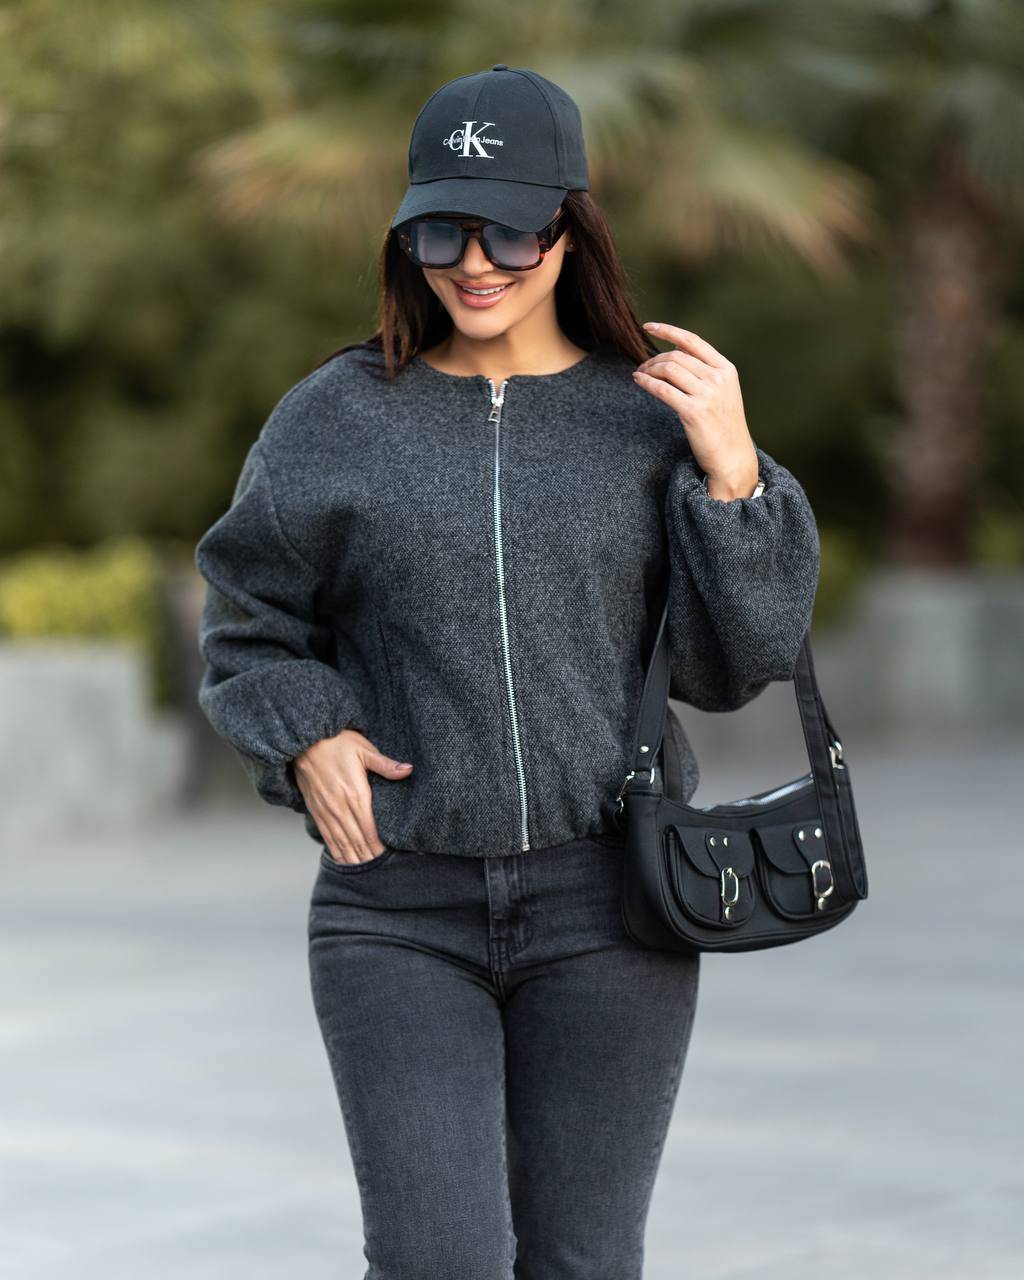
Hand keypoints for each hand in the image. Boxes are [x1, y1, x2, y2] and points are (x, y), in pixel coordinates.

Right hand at [293, 729, 412, 864]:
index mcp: (355, 794)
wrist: (303, 741)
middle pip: (357, 840)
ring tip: (365, 872)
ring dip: (354, 858)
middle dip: (370, 856)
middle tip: (381, 871)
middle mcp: (340, 807)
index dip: (379, 846)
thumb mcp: (364, 749)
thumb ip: (385, 764)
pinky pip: (327, 836)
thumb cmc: (337, 742)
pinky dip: (336, 851)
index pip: (370, 829)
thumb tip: (408, 769)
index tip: (389, 857)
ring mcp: (326, 811)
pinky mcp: (316, 810)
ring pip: (342, 842)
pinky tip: (343, 860)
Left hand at [633, 322, 758, 500]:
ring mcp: (707, 395)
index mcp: (726, 369)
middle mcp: (718, 378)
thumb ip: (705, 371)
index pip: (692, 340)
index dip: (667, 330)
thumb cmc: (723, 426)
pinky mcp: (693, 412)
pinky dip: (646, 382)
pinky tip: (638, 381)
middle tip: (643, 367)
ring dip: (648, 370)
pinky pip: (662, 389)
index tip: (648, 326)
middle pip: (676, 356)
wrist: (733, 457)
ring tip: (640, 375)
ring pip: (668, 370)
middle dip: (654, 358)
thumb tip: (675, 351)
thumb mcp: (723, 392)